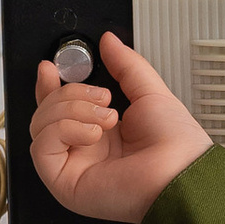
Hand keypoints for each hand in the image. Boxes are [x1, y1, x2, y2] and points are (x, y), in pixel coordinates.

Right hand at [27, 32, 209, 223]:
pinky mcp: (64, 182)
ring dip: (71, 109)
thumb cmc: (176, 145)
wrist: (182, 174)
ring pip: (41, 125)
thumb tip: (108, 40)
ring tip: (107, 118)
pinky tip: (93, 134)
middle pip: (46, 111)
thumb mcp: (149, 92)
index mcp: (101, 130)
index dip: (50, 84)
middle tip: (103, 97)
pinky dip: (64, 130)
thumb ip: (125, 64)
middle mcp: (83, 149)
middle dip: (69, 92)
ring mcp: (72, 166)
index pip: (60, 106)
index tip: (51, 66)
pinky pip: (41, 147)